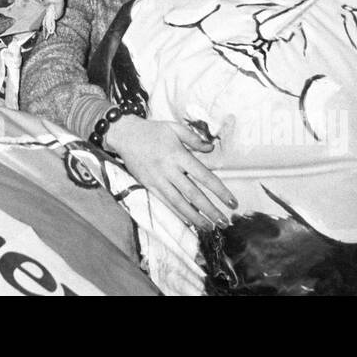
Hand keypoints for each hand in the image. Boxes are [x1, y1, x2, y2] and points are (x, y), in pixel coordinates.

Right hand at [105, 115, 236, 228]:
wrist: (124, 134)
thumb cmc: (152, 130)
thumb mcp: (174, 128)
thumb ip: (194, 139)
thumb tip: (211, 149)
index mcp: (178, 155)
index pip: (204, 176)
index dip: (219, 191)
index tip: (232, 202)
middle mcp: (169, 170)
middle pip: (193, 194)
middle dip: (211, 210)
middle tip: (224, 222)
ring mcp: (158, 180)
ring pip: (179, 203)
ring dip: (196, 217)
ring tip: (209, 228)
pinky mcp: (149, 186)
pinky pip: (166, 203)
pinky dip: (178, 214)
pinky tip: (189, 222)